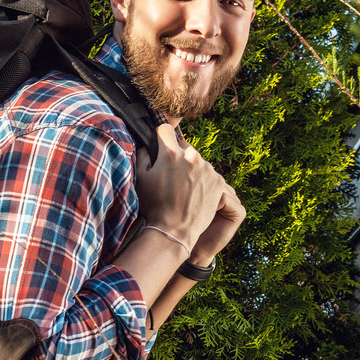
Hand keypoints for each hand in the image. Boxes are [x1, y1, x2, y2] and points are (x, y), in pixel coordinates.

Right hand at [136, 124, 243, 255]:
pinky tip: (195, 194)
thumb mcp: (141, 179)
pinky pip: (209, 173)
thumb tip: (147, 146)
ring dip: (191, 168)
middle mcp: (191, 156)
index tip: (160, 146)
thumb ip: (143, 156)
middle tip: (171, 175)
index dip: (160, 137)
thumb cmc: (154, 206)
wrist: (175, 230)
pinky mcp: (218, 180)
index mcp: (171, 153)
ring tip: (183, 189)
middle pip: (183, 146)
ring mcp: (207, 168)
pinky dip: (203, 180)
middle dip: (177, 156)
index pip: (165, 129)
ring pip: (198, 160)